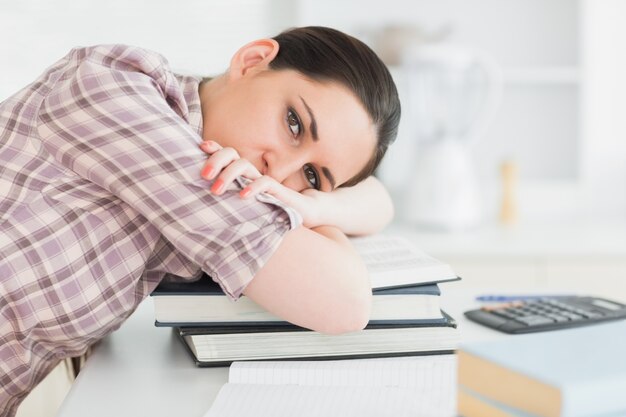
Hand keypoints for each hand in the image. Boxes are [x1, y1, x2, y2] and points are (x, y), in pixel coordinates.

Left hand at [199, 140, 323, 227]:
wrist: (302, 211)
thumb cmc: (269, 208)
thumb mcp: (242, 203)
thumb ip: (228, 197)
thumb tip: (202, 199)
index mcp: (242, 173)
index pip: (227, 155)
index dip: (215, 149)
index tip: (202, 146)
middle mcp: (252, 173)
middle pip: (232, 154)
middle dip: (216, 161)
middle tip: (204, 176)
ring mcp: (263, 180)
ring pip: (244, 165)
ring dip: (228, 175)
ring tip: (216, 190)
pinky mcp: (277, 191)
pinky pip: (265, 182)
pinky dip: (253, 187)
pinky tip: (242, 195)